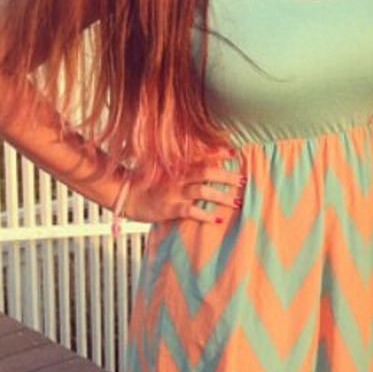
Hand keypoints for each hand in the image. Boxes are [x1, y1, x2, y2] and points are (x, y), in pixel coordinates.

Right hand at [124, 151, 244, 224]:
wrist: (129, 198)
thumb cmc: (153, 186)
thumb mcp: (170, 173)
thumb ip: (188, 169)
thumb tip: (212, 166)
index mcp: (179, 168)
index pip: (202, 157)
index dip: (219, 153)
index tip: (235, 152)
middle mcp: (178, 178)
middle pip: (206, 172)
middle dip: (227, 176)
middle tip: (243, 180)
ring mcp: (174, 193)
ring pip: (202, 190)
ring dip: (222, 196)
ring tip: (236, 201)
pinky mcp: (169, 208)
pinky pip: (190, 211)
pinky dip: (205, 215)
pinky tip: (217, 219)